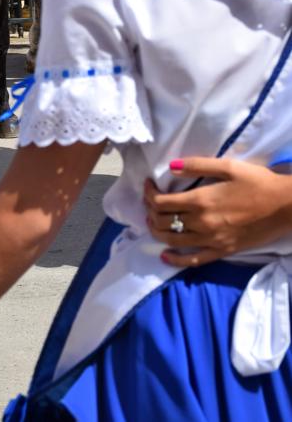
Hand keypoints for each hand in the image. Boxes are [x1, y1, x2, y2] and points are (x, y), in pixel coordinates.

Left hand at [144, 157, 291, 267]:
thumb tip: (170, 166)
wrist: (284, 206)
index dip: (149, 194)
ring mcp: (211, 240)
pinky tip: (165, 256)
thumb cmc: (257, 182)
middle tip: (150, 202)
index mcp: (201, 200)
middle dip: (150, 211)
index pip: (162, 202)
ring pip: (173, 241)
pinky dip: (176, 260)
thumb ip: (197, 166)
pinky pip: (193, 260)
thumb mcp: (228, 166)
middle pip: (163, 222)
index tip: (149, 185)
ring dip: (157, 232)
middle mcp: (202, 223)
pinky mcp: (222, 252)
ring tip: (152, 222)